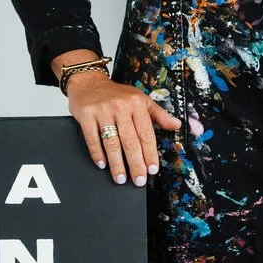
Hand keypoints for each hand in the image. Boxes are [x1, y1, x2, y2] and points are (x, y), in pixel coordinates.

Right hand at [55, 55, 179, 184]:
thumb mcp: (141, 100)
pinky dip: (97, 154)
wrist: (88, 82)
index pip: (146, 134)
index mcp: (137, 104)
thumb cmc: (117, 94)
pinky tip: (103, 165)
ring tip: (121, 179)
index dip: (150, 154)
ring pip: (112, 142)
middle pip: (130, 141)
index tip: (152, 169)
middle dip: (136, 164)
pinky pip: (92, 139)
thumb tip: (177, 125)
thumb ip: (159, 114)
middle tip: (139, 180)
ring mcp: (102, 111)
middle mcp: (120, 107)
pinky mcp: (86, 115)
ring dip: (117, 164)